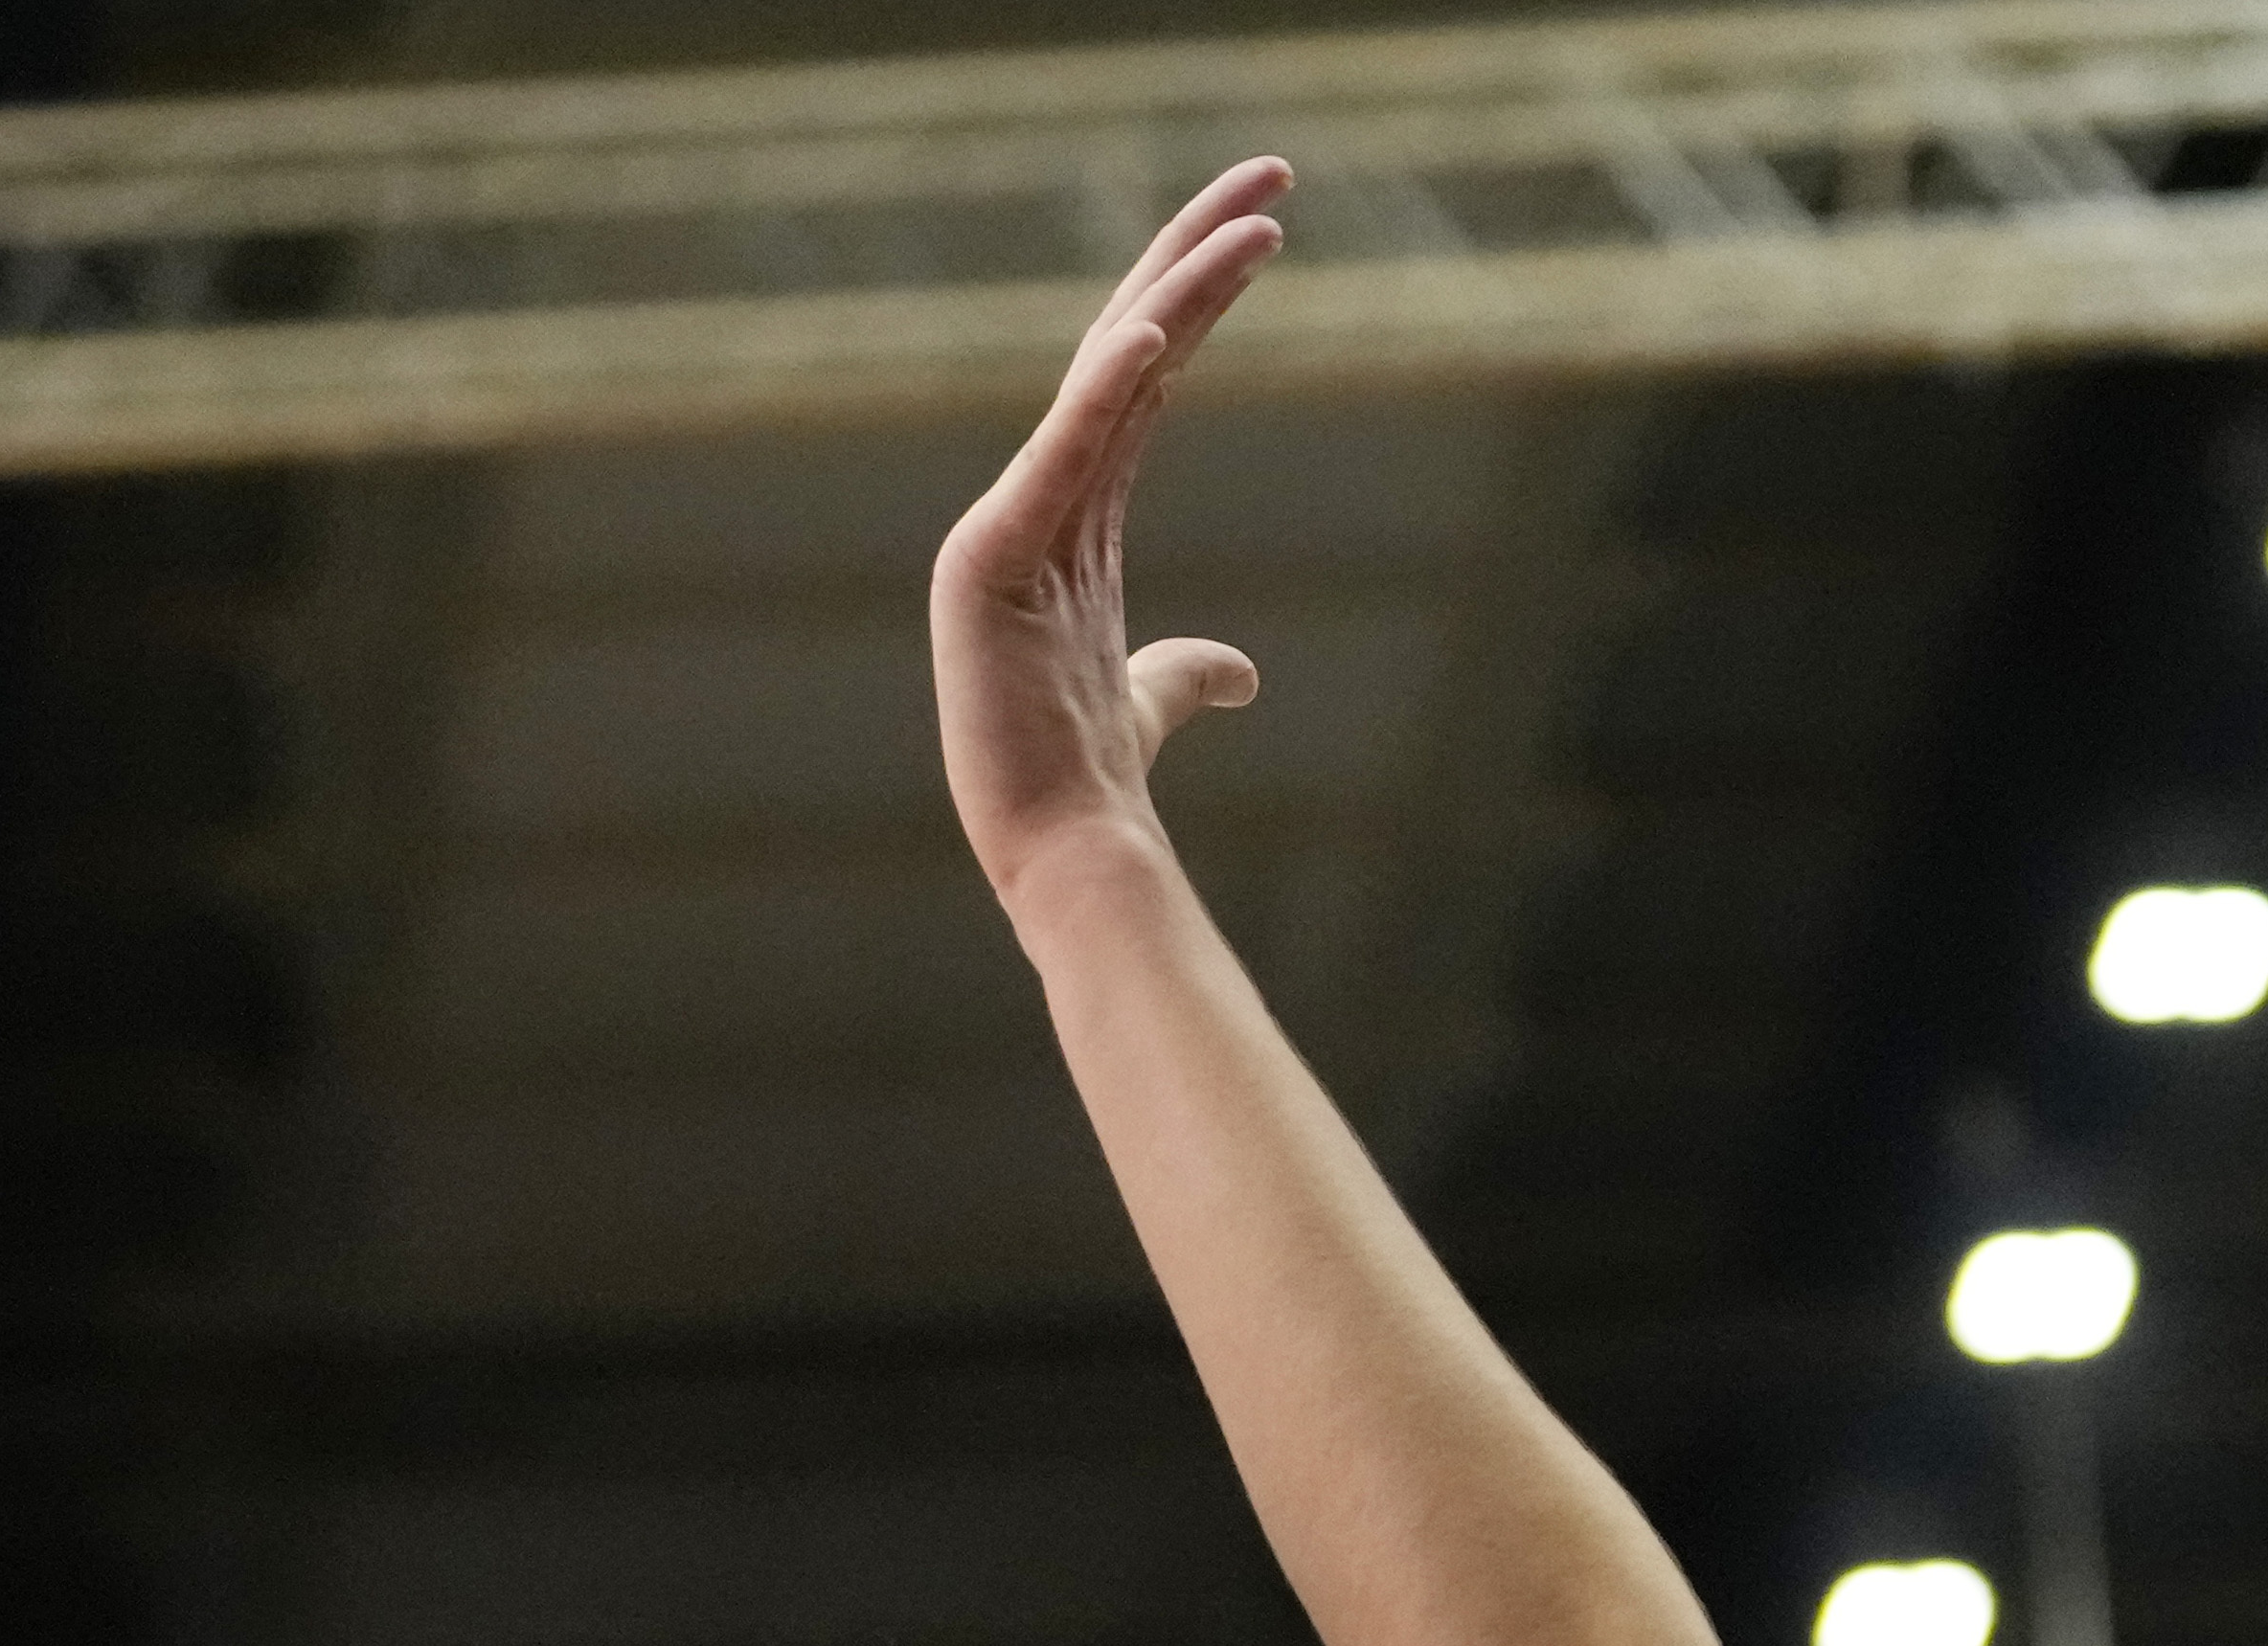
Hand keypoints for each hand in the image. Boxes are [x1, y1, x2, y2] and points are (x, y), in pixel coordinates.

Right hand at [929, 160, 1288, 896]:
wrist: (1063, 852)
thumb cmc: (1088, 776)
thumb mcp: (1156, 700)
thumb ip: (1189, 671)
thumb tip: (1241, 670)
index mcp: (1075, 513)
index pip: (1149, 370)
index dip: (1204, 289)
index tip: (1268, 222)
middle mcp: (1039, 497)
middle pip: (1131, 340)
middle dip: (1199, 248)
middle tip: (1275, 171)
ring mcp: (1009, 524)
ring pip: (1110, 378)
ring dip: (1186, 293)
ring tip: (1262, 225)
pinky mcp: (992, 564)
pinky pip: (1063, 458)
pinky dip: (1106, 391)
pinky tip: (1158, 329)